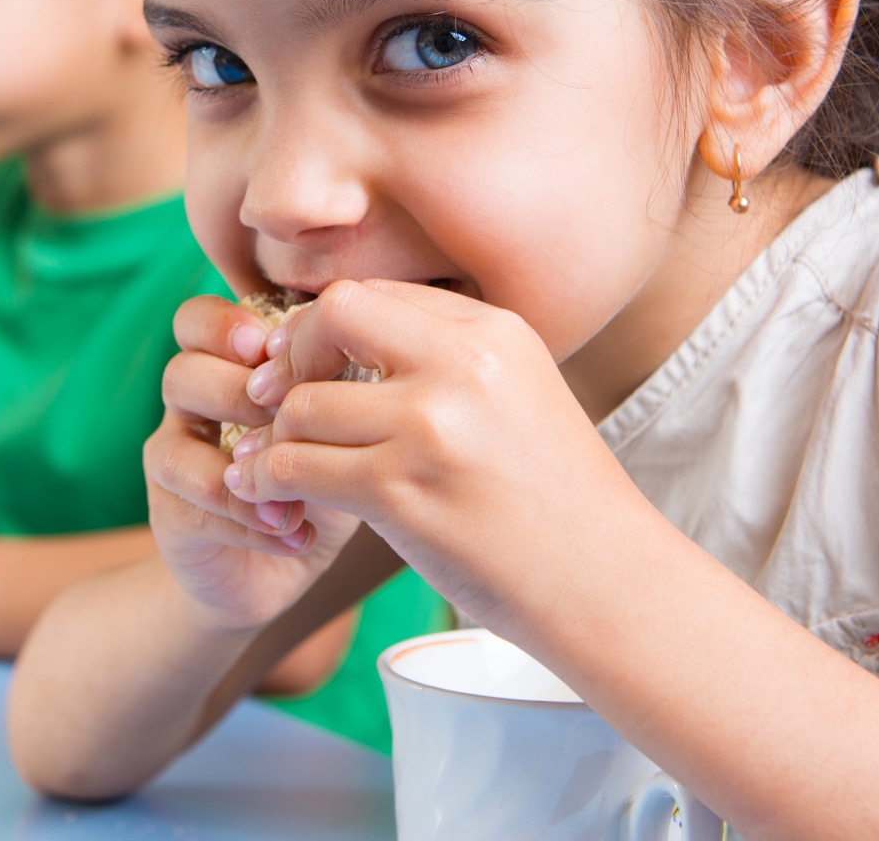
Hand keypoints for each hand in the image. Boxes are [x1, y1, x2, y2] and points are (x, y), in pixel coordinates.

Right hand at [148, 295, 359, 629]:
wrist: (284, 566)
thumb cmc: (322, 475)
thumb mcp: (337, 425)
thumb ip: (337, 385)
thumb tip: (368, 354)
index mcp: (224, 367)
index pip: (197, 320)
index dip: (225, 326)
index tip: (273, 348)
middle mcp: (190, 406)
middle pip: (182, 372)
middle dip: (237, 391)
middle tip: (285, 416)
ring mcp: (176, 460)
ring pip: (175, 442)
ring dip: (242, 463)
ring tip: (297, 490)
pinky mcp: (172, 515)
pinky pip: (195, 507)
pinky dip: (251, 520)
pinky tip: (297, 533)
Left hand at [224, 279, 640, 636]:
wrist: (608, 585)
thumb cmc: (555, 497)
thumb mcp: (516, 393)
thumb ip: (443, 358)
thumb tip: (342, 335)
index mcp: (492, 331)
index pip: (374, 293)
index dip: (325, 328)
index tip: (308, 366)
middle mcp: (462, 364)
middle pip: (332, 315)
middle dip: (292, 354)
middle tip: (277, 398)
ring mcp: (431, 426)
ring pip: (301, 403)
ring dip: (276, 438)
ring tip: (274, 464)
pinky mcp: (402, 493)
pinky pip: (297, 467)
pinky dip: (270, 482)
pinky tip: (272, 497)